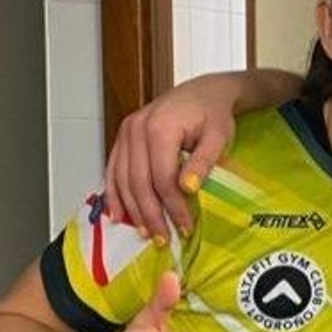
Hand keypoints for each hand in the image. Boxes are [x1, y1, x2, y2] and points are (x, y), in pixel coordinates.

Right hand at [103, 74, 241, 238]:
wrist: (203, 93)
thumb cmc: (213, 114)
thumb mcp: (218, 136)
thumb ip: (203, 161)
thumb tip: (188, 188)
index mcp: (160, 128)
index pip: (162, 178)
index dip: (172, 206)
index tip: (184, 227)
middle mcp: (136, 129)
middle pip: (138, 182)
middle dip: (150, 214)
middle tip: (163, 239)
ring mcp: (125, 133)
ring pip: (122, 179)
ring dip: (132, 210)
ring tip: (145, 232)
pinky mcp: (122, 138)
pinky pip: (113, 170)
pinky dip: (114, 194)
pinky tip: (119, 214)